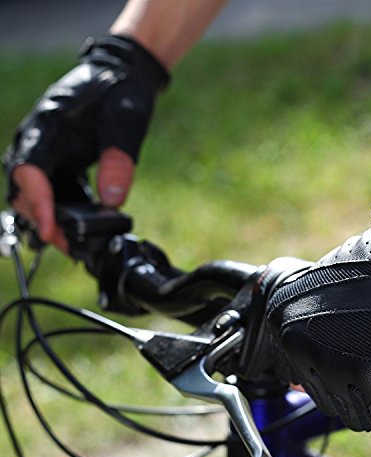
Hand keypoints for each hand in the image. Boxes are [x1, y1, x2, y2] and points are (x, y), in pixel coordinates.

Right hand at [3, 35, 168, 249]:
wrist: (119, 76)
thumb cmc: (119, 92)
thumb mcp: (124, 122)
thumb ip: (118, 160)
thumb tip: (112, 202)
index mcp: (46, 127)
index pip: (29, 171)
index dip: (38, 204)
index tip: (51, 231)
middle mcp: (38, 141)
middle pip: (25, 189)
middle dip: (43, 219)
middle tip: (70, 246)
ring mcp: (46, 152)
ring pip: (36, 194)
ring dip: (52, 219)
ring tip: (75, 243)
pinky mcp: (58, 161)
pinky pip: (53, 191)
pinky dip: (63, 211)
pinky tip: (82, 225)